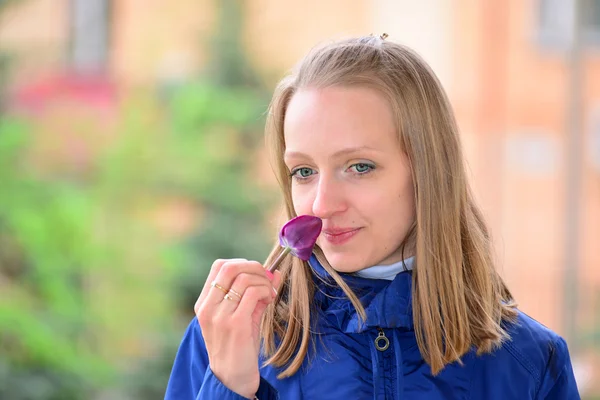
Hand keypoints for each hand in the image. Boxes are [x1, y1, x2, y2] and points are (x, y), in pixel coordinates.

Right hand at [194, 259, 281, 398]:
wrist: (233, 376)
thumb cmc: (238, 344)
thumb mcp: (242, 314)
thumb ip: (255, 292)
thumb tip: (274, 271)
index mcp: (204, 302)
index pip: (219, 266)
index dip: (241, 263)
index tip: (256, 273)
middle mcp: (208, 307)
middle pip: (230, 267)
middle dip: (254, 267)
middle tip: (267, 278)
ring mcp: (220, 316)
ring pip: (244, 279)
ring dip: (263, 281)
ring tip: (269, 294)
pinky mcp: (235, 324)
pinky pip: (253, 293)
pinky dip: (266, 291)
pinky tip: (269, 300)